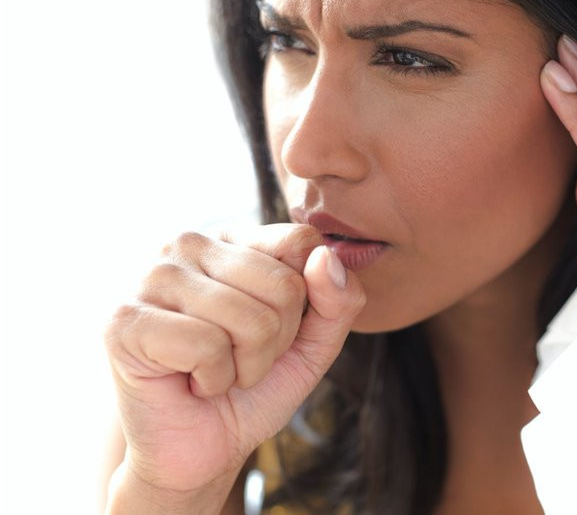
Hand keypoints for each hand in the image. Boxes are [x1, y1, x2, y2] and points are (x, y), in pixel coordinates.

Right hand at [104, 224, 365, 497]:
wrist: (204, 450)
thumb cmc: (252, 390)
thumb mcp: (312, 345)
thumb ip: (337, 300)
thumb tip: (326, 255)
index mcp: (233, 240)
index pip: (300, 242)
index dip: (303, 304)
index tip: (274, 331)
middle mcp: (188, 245)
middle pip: (283, 284)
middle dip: (276, 341)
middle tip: (240, 359)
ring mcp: (151, 278)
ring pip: (249, 318)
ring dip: (246, 366)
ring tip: (215, 372)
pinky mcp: (125, 321)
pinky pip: (207, 345)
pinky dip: (213, 379)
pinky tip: (189, 382)